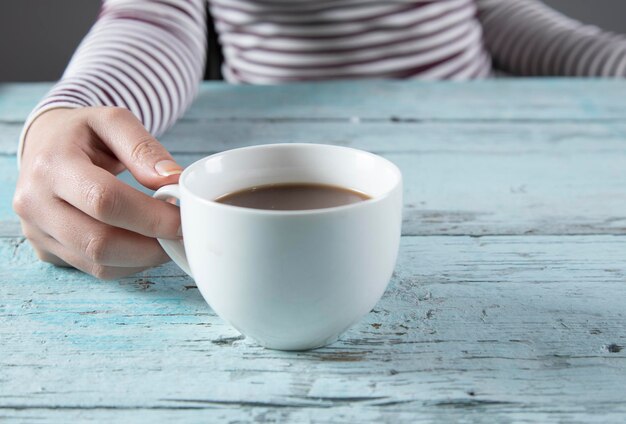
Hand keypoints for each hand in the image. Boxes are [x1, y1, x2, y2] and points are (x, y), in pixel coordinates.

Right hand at [13, 107, 182, 278]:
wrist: (44, 144)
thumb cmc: (83, 132)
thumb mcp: (113, 121)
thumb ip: (144, 148)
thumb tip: (173, 180)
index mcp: (52, 165)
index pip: (104, 201)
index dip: (151, 216)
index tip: (183, 219)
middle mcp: (35, 204)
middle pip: (100, 243)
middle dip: (151, 246)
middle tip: (181, 236)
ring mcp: (37, 232)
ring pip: (99, 264)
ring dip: (143, 259)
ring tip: (168, 240)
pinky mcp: (46, 251)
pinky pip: (94, 270)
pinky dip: (128, 264)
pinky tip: (145, 245)